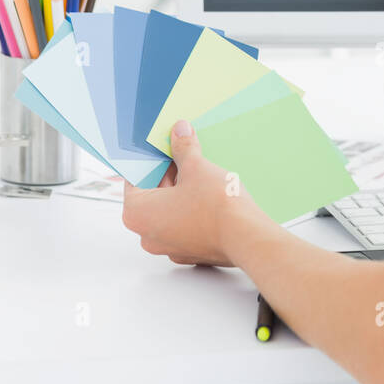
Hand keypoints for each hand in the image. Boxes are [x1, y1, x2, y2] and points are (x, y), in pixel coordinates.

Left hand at [122, 121, 250, 266]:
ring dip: (180, 191)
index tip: (164, 146)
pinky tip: (207, 196)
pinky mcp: (189, 251)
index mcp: (138, 213)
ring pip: (168, 211)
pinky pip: (183, 224)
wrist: (247, 237)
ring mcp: (168, 246)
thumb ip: (183, 148)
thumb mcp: (196, 167)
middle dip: (168, 173)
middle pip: (152, 194)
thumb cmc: (215, 206)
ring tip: (200, 173)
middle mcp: (147, 235)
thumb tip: (179, 132)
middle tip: (184, 154)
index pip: (136, 177)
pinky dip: (191, 210)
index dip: (152, 158)